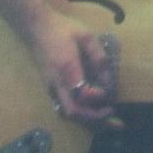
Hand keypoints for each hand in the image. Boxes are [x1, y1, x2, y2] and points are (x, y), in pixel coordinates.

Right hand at [27, 8, 115, 123]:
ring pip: (67, 114)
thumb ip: (98, 56)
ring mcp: (52, 88)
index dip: (96, 98)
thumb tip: (109, 80)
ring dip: (88, 122)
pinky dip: (80, 117)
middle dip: (95, 120)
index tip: (107, 91)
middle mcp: (57, 83)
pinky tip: (92, 116)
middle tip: (115, 120)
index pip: (80, 94)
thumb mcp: (86, 36)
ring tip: (108, 123)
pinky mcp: (50, 90)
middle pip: (73, 112)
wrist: (37, 29)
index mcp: (66, 68)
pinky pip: (64, 110)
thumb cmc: (63, 29)